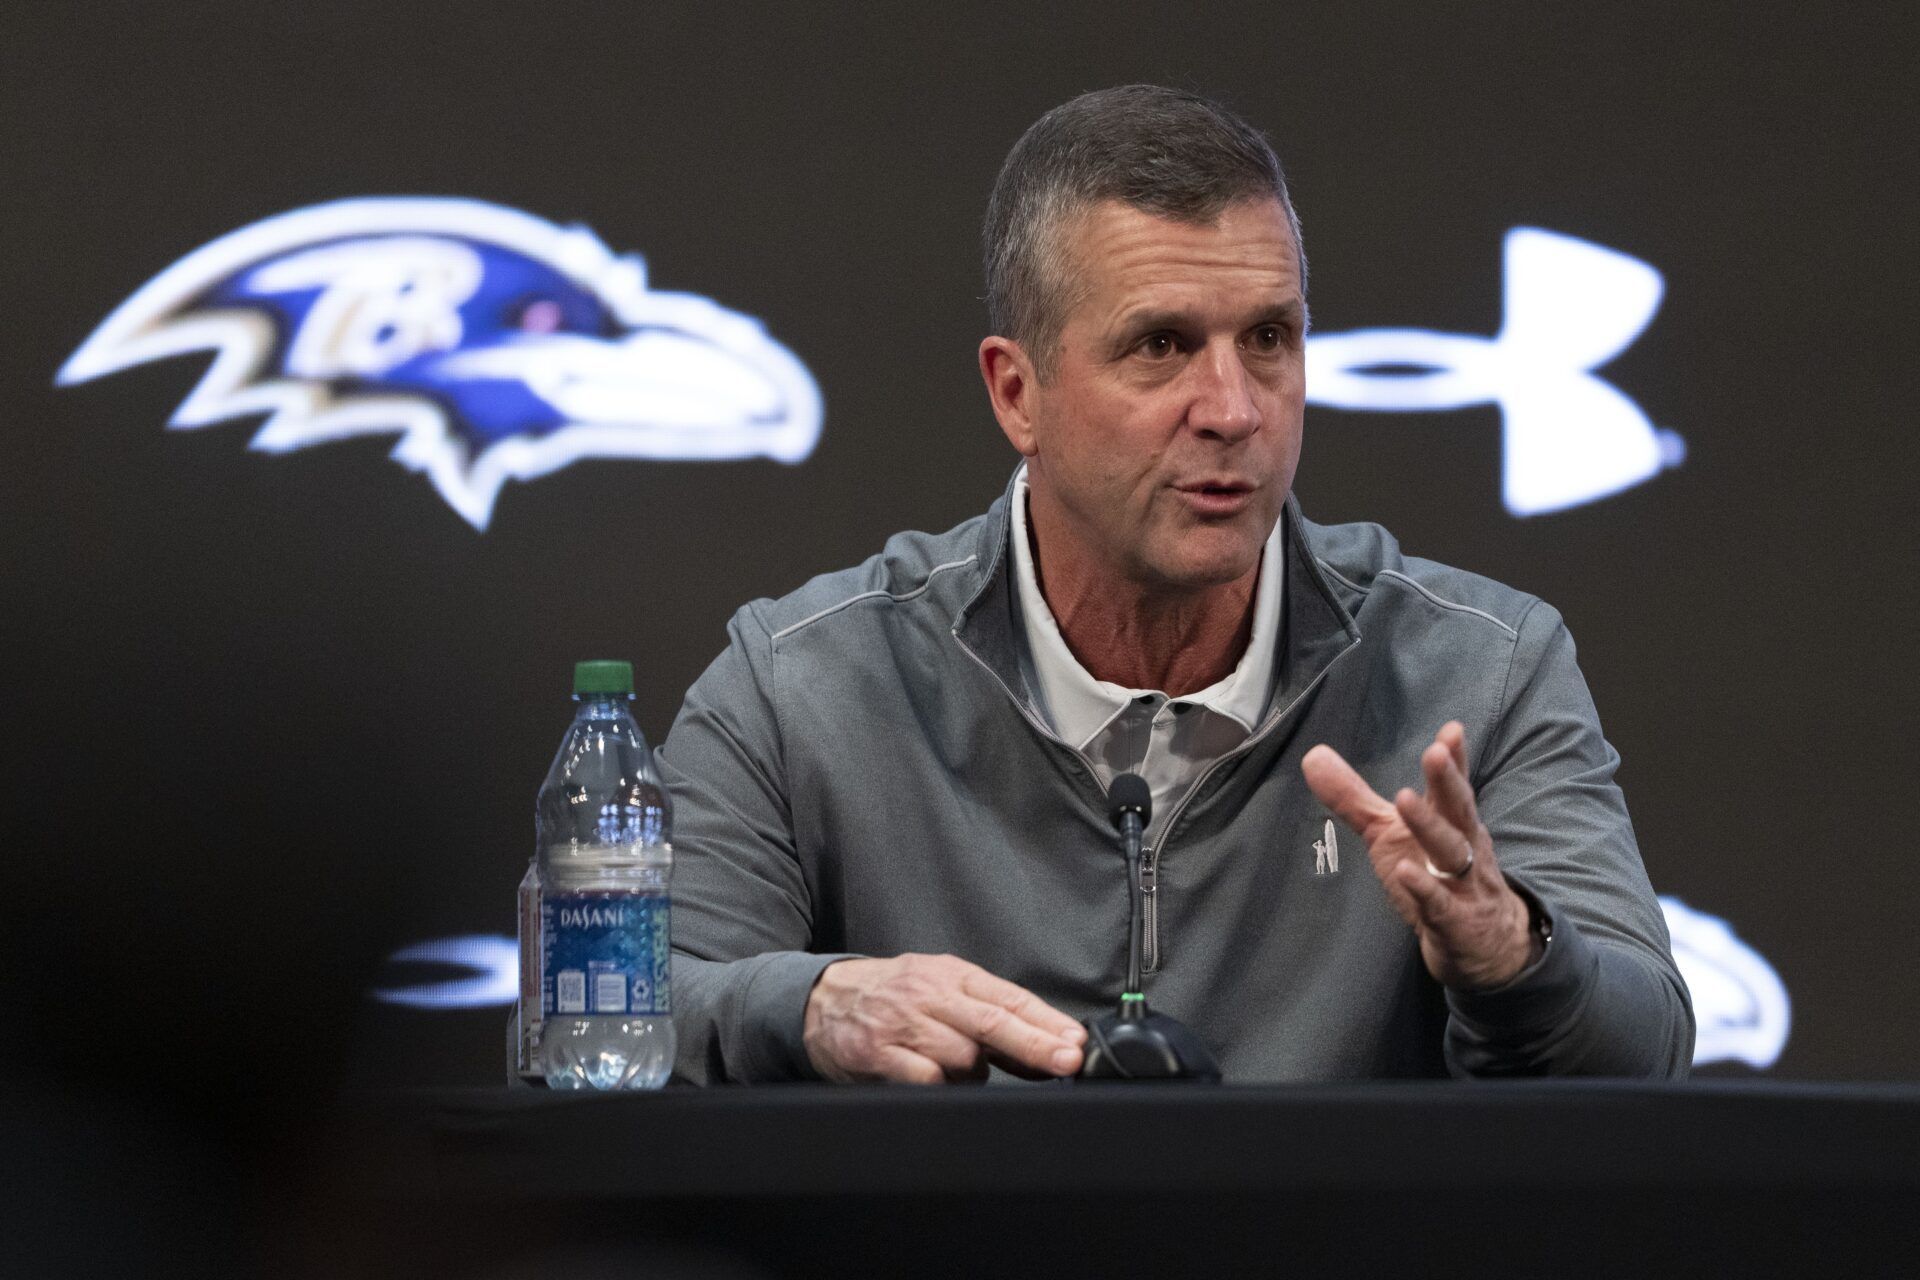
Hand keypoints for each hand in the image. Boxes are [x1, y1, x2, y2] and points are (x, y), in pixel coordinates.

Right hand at [803, 953, 1087, 1083]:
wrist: (822, 1000)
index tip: (1073, 1043)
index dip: (1044, 1022)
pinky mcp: (876, 1055)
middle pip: (991, 1023)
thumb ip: (986, 1011)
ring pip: (961, 1058)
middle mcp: (928, 996)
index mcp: (949, 974)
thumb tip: (1046, 1044)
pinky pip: (925, 1080)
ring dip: (973, 1072)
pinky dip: (937, 1086)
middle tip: (1066, 1062)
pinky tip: (931, 1078)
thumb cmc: (891, 995)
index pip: (1007, 997)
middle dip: (1034, 1045)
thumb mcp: (939, 986)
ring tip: (956, 1066)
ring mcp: (902, 1026)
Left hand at [1301, 722, 1540, 990]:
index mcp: (1448, 820)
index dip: (1453, 759)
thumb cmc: (1432, 873)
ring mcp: (1462, 883)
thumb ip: (1354, 798)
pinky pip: (1441, 903)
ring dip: (1429, 825)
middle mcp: (1462, 845)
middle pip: (1458, 809)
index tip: (1451, 730)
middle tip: (1434, 751)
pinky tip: (1406, 872)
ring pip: (1451, 850)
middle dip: (1447, 780)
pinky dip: (1425, 888)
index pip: (1452, 785)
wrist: (1481, 941)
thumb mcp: (1389, 833)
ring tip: (1405, 798)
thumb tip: (1312, 756)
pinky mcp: (1456, 920)